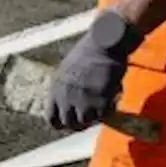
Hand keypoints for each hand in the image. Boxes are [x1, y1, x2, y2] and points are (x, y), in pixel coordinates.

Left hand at [46, 14, 136, 131]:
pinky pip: (103, 116)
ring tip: (102, 104)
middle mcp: (65, 97)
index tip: (71, 121)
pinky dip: (109, 110)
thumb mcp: (67, 70)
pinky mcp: (100, 101)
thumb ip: (65, 89)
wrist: (105, 43)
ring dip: (95, 116)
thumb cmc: (89, 53)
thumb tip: (69, 106)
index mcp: (55, 89)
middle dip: (79, 123)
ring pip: (86, 122)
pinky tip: (113, 98)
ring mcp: (82, 101)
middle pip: (68, 123)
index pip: (51, 118)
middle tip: (90, 117)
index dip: (61, 123)